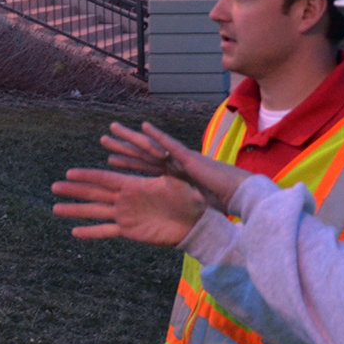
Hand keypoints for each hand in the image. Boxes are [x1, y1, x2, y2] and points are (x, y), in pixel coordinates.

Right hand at [51, 169, 204, 246]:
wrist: (195, 222)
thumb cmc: (190, 198)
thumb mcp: (176, 180)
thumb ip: (166, 168)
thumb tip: (164, 149)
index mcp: (133, 184)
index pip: (104, 178)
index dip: (86, 176)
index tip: (68, 173)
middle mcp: (125, 198)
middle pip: (94, 193)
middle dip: (74, 190)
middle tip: (53, 187)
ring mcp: (125, 215)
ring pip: (95, 212)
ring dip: (75, 211)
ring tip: (55, 209)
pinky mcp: (129, 231)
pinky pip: (106, 231)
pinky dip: (91, 232)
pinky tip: (74, 232)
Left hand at [104, 122, 252, 214]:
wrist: (239, 197)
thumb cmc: (218, 202)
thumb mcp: (189, 205)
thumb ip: (175, 205)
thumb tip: (166, 217)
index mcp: (172, 176)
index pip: (145, 168)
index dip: (128, 163)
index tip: (111, 160)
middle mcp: (174, 165)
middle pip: (143, 154)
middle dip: (124, 147)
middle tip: (105, 138)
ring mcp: (181, 160)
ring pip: (151, 147)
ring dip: (133, 138)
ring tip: (114, 130)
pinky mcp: (190, 159)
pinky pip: (171, 146)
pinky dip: (158, 136)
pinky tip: (143, 126)